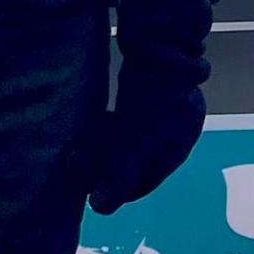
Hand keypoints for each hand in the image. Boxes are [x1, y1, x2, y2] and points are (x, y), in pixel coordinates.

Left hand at [86, 66, 205, 215]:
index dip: (114, 190)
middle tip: (76, 159)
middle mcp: (176, 132)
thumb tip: (100, 208)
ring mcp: (168, 108)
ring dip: (104, 142)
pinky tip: (95, 116)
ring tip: (80, 139)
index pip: (142, 183)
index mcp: (176, 150)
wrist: (163, 45)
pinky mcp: (155, 88)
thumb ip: (117, 176)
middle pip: (135, 159)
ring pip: (130, 136)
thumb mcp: (132, 143)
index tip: (87, 188)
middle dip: (104, 163)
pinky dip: (111, 121)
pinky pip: (130, 115)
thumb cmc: (151, 100)